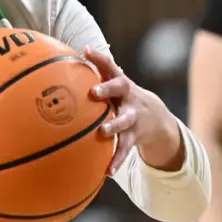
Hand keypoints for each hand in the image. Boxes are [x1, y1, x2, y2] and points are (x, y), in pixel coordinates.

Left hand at [82, 46, 183, 171]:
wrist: (154, 116)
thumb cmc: (121, 97)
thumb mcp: (113, 84)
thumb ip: (94, 72)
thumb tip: (66, 57)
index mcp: (120, 83)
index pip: (110, 65)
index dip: (98, 57)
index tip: (85, 51)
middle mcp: (128, 97)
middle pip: (120, 88)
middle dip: (107, 89)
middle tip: (93, 92)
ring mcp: (133, 116)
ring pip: (124, 120)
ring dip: (114, 125)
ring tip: (103, 132)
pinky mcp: (134, 136)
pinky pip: (125, 148)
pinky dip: (116, 160)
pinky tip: (107, 171)